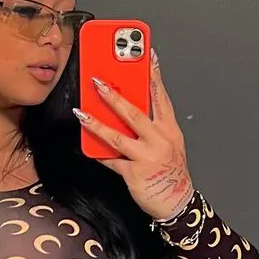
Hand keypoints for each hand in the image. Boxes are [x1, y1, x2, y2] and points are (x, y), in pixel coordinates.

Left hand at [75, 49, 193, 221]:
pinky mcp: (134, 174)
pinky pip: (111, 161)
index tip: (146, 55)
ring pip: (117, 136)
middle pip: (135, 113)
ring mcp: (146, 157)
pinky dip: (98, 153)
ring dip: (97, 123)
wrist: (177, 203)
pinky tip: (86, 145)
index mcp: (169, 130)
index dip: (154, 75)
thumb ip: (153, 127)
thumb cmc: (171, 173)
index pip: (161, 97)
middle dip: (114, 96)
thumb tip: (130, 111)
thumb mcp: (170, 144)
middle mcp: (159, 141)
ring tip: (81, 112)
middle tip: (98, 82)